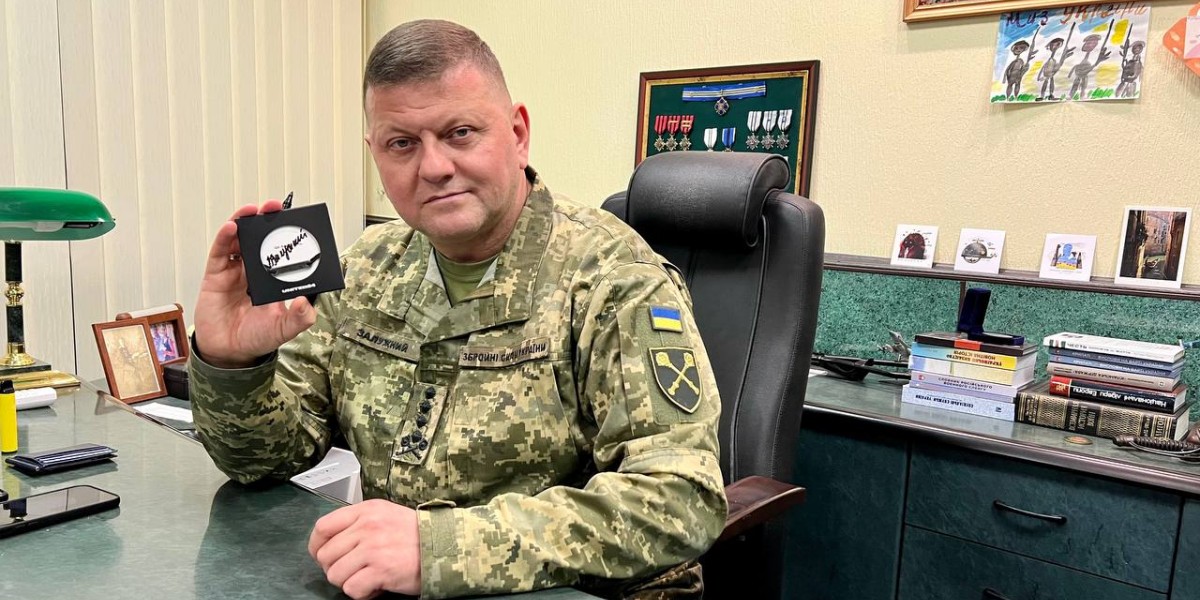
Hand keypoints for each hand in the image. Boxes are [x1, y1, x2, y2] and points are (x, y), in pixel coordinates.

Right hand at [193, 201, 316, 367]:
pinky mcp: (215, 274)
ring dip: (245, 222)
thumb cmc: (256, 338)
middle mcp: (254, 271)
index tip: (296, 222)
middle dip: (267, 221)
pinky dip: (225, 237)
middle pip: (260, 239)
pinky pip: (220, 252)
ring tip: (253, 210)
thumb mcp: (284, 329)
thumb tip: (306, 303)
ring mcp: (234, 271)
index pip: (281, 252)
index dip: (286, 236)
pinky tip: (232, 227)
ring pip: (239, 240)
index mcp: (273, 280)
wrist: (227, 353)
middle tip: (275, 206)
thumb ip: (299, 318)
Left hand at [308, 499, 421, 598]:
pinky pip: (352, 589)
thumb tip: (332, 543)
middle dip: (336, 568)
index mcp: (366, 511)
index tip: (321, 555)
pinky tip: (376, 585)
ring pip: (335, 575)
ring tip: (367, 577)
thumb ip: (359, 523)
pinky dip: (362, 593)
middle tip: (353, 570)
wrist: (446, 546)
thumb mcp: (385, 514)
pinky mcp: (380, 570)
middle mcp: (367, 527)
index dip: (316, 546)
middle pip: (325, 555)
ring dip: (349, 581)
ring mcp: (372, 549)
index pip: (323, 527)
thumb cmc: (416, 534)